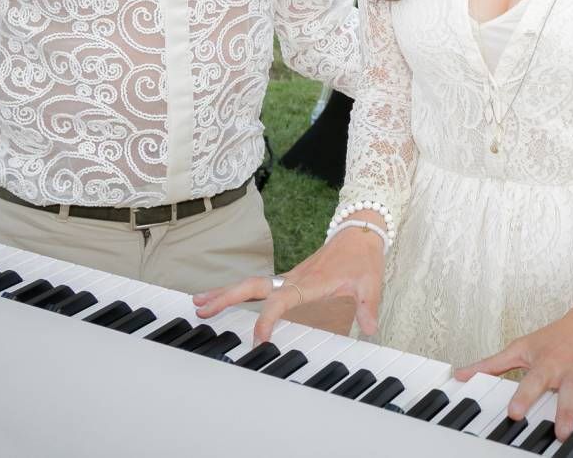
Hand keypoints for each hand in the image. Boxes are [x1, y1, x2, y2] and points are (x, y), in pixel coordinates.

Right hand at [192, 222, 384, 344]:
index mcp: (311, 283)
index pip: (282, 301)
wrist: (361, 232)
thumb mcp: (371, 283)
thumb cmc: (363, 258)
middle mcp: (294, 278)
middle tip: (203, 309)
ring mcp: (289, 277)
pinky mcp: (290, 277)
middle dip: (227, 297)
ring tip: (200, 303)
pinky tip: (225, 298)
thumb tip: (369, 329)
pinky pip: (259, 285)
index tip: (259, 340)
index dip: (268, 320)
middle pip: (253, 286)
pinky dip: (239, 291)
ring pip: (251, 283)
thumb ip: (368, 306)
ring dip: (226, 293)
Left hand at [455, 284, 572, 438]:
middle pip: (567, 392)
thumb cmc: (556, 336)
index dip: (523, 395)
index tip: (514, 412)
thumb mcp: (522, 347)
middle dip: (564, 411)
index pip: (532, 380)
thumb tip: (459, 375)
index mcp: (547, 364)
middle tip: (561, 431)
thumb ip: (491, 364)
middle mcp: (571, 370)